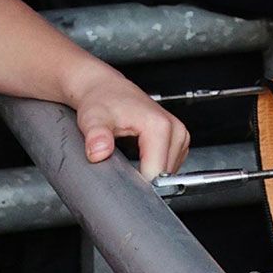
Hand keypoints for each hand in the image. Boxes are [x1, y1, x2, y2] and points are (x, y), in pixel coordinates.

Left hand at [64, 63, 190, 177]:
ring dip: (150, 174)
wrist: (106, 89)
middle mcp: (174, 129)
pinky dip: (156, 167)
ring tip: (130, 159)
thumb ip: (95, 136)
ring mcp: (179, 134)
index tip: (121, 179)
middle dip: (143, 179)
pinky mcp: (179, 139)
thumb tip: (99, 152)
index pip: (157, 174)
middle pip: (165, 175)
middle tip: (122, 166)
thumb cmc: (102, 102)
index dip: (137, 183)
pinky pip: (171, 165)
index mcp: (159, 126)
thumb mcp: (93, 118)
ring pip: (169, 173)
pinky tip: (140, 157)